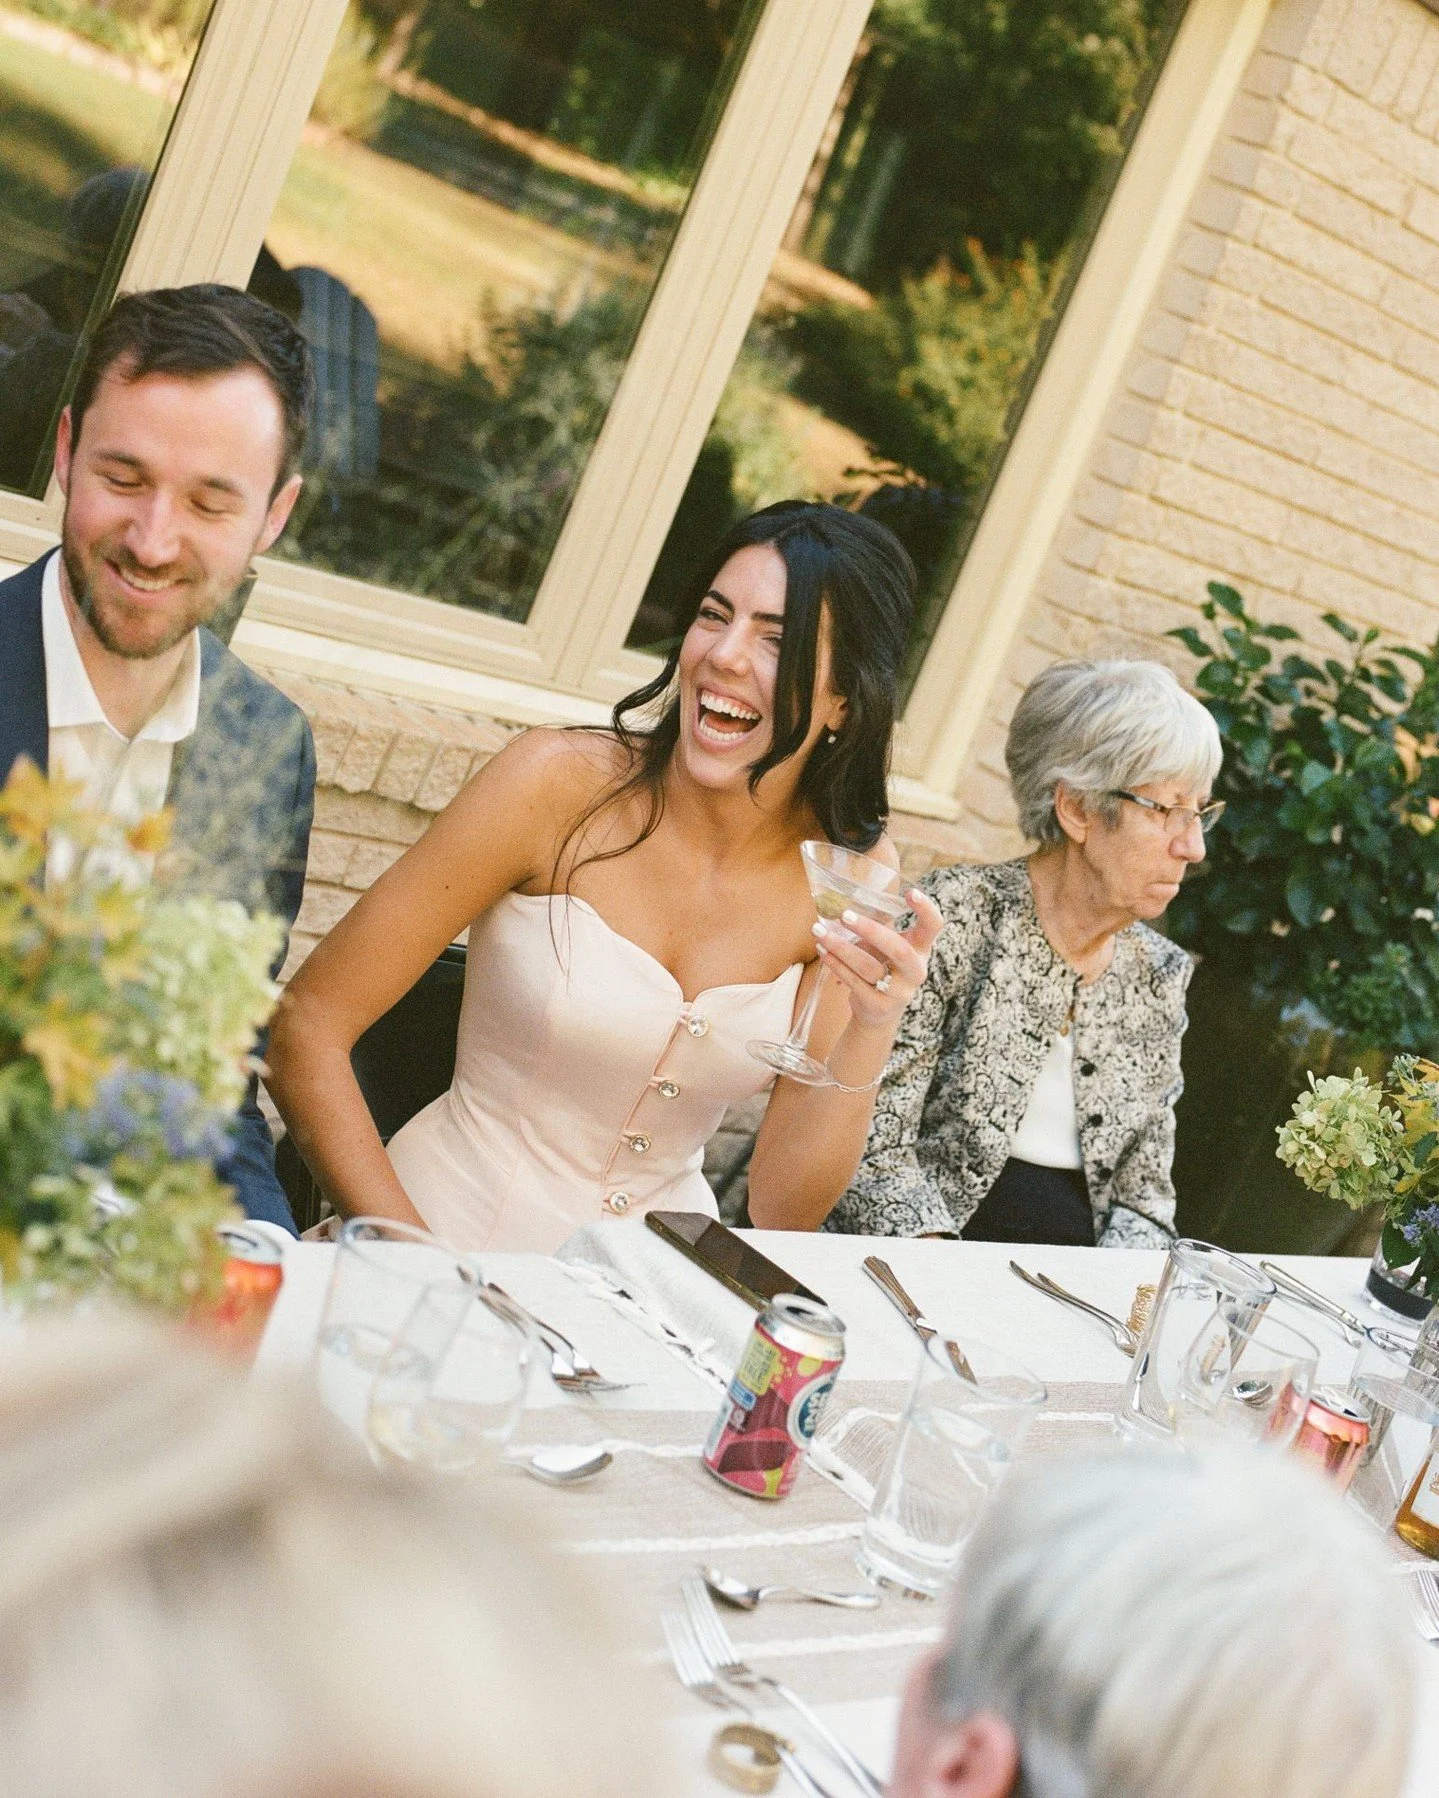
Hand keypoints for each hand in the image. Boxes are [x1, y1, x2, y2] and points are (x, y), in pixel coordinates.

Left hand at [812, 886, 942, 1033]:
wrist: (880, 1012)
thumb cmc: (883, 966)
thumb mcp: (887, 946)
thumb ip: (877, 928)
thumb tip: (840, 902)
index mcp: (921, 949)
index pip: (934, 926)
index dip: (926, 909)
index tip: (910, 891)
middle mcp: (916, 971)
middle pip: (899, 950)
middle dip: (870, 930)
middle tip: (844, 915)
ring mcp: (899, 991)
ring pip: (869, 968)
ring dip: (841, 948)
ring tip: (819, 931)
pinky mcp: (879, 1005)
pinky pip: (855, 982)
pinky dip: (836, 964)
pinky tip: (822, 951)